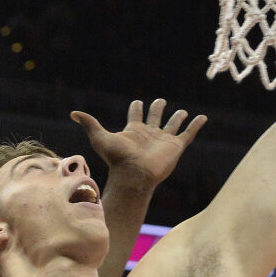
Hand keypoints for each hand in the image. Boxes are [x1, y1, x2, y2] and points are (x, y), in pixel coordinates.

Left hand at [71, 98, 206, 187]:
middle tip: (159, 101)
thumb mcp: (101, 137)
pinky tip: (202, 117)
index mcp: (134, 130)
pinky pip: (188, 134)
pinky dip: (196, 125)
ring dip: (177, 117)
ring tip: (182, 111)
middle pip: (155, 117)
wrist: (134, 175)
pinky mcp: (176, 147)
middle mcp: (149, 134)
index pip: (136, 114)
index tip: (137, 102)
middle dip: (157, 109)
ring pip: (173, 125)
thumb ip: (89, 123)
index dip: (136, 107)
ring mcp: (163, 140)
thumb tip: (72, 113)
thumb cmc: (117, 158)